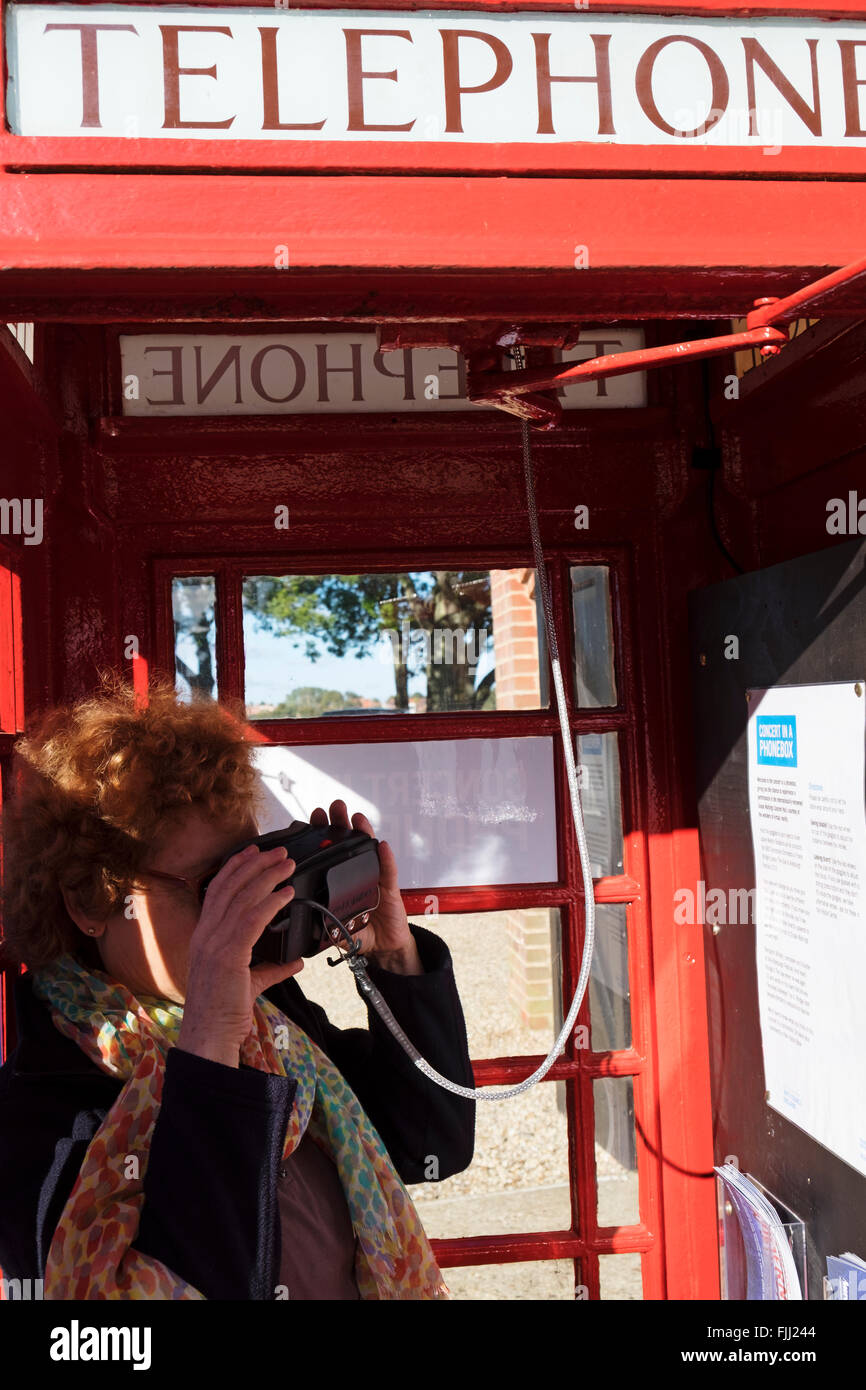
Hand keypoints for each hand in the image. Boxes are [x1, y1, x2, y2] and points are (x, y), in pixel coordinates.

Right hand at [177, 844, 304, 1066]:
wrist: (210, 1036)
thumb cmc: (224, 1011)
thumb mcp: (250, 983)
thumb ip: (271, 969)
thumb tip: (295, 963)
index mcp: (203, 936)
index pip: (217, 890)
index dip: (235, 867)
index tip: (253, 851)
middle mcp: (205, 934)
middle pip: (230, 887)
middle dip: (255, 864)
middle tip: (278, 851)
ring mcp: (213, 944)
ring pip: (242, 899)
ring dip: (267, 877)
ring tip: (288, 864)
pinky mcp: (228, 956)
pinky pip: (251, 920)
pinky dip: (270, 902)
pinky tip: (286, 893)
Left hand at [310, 800, 422, 974]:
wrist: (384, 946)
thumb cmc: (360, 931)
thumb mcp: (334, 927)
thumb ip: (320, 924)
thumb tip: (298, 924)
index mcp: (341, 880)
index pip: (329, 852)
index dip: (322, 835)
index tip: (314, 818)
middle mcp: (357, 874)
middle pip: (348, 843)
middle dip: (341, 823)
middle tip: (334, 807)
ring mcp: (374, 879)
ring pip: (369, 851)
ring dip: (363, 832)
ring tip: (357, 817)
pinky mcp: (390, 890)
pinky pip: (389, 872)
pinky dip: (387, 859)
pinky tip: (383, 847)